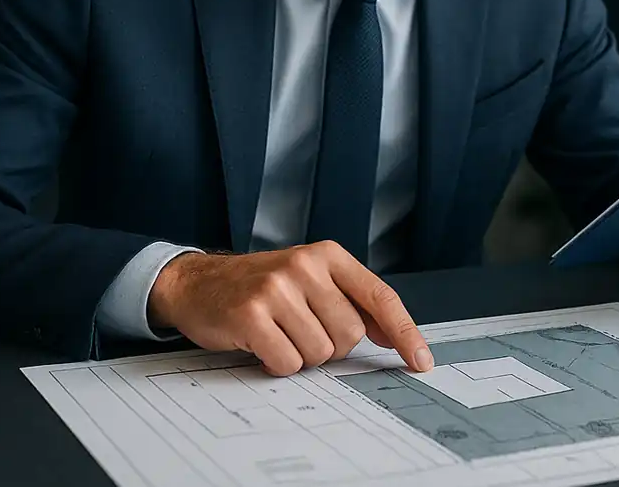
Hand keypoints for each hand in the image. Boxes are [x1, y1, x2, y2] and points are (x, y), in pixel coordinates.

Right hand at [147, 240, 433, 376]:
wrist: (197, 282)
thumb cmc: (261, 286)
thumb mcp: (309, 279)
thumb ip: (350, 301)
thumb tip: (392, 335)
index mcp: (327, 255)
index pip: (380, 297)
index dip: (405, 333)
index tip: (421, 361)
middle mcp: (305, 266)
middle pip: (350, 335)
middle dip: (330, 346)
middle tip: (300, 330)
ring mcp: (277, 289)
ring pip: (320, 353)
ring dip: (301, 356)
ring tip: (278, 333)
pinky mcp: (251, 314)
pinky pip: (288, 363)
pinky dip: (277, 364)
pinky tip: (261, 344)